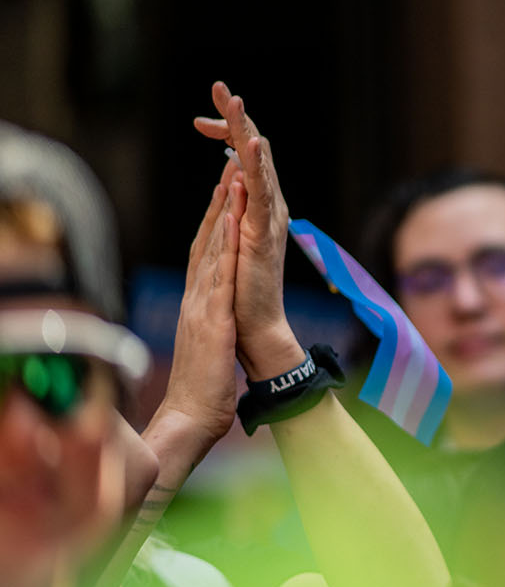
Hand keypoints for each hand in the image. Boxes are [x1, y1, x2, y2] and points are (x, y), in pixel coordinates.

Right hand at [159, 167, 245, 441]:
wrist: (191, 417)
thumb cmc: (203, 384)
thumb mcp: (209, 343)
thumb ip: (210, 321)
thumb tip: (216, 310)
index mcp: (197, 303)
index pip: (205, 255)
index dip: (213, 221)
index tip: (224, 191)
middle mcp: (194, 299)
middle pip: (204, 244)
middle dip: (216, 206)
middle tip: (227, 169)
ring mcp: (199, 308)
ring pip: (210, 253)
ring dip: (220, 216)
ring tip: (230, 180)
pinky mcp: (210, 322)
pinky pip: (218, 279)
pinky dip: (223, 250)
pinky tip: (231, 226)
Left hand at [193, 82, 303, 380]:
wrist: (256, 331)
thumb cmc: (243, 294)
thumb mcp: (232, 244)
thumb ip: (233, 212)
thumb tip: (229, 182)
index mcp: (258, 209)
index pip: (242, 161)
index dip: (226, 135)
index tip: (201, 121)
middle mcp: (268, 208)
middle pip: (253, 152)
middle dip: (235, 118)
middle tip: (220, 88)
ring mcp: (267, 220)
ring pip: (259, 166)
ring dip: (246, 131)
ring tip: (237, 102)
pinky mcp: (263, 235)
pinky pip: (261, 195)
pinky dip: (256, 168)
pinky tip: (249, 145)